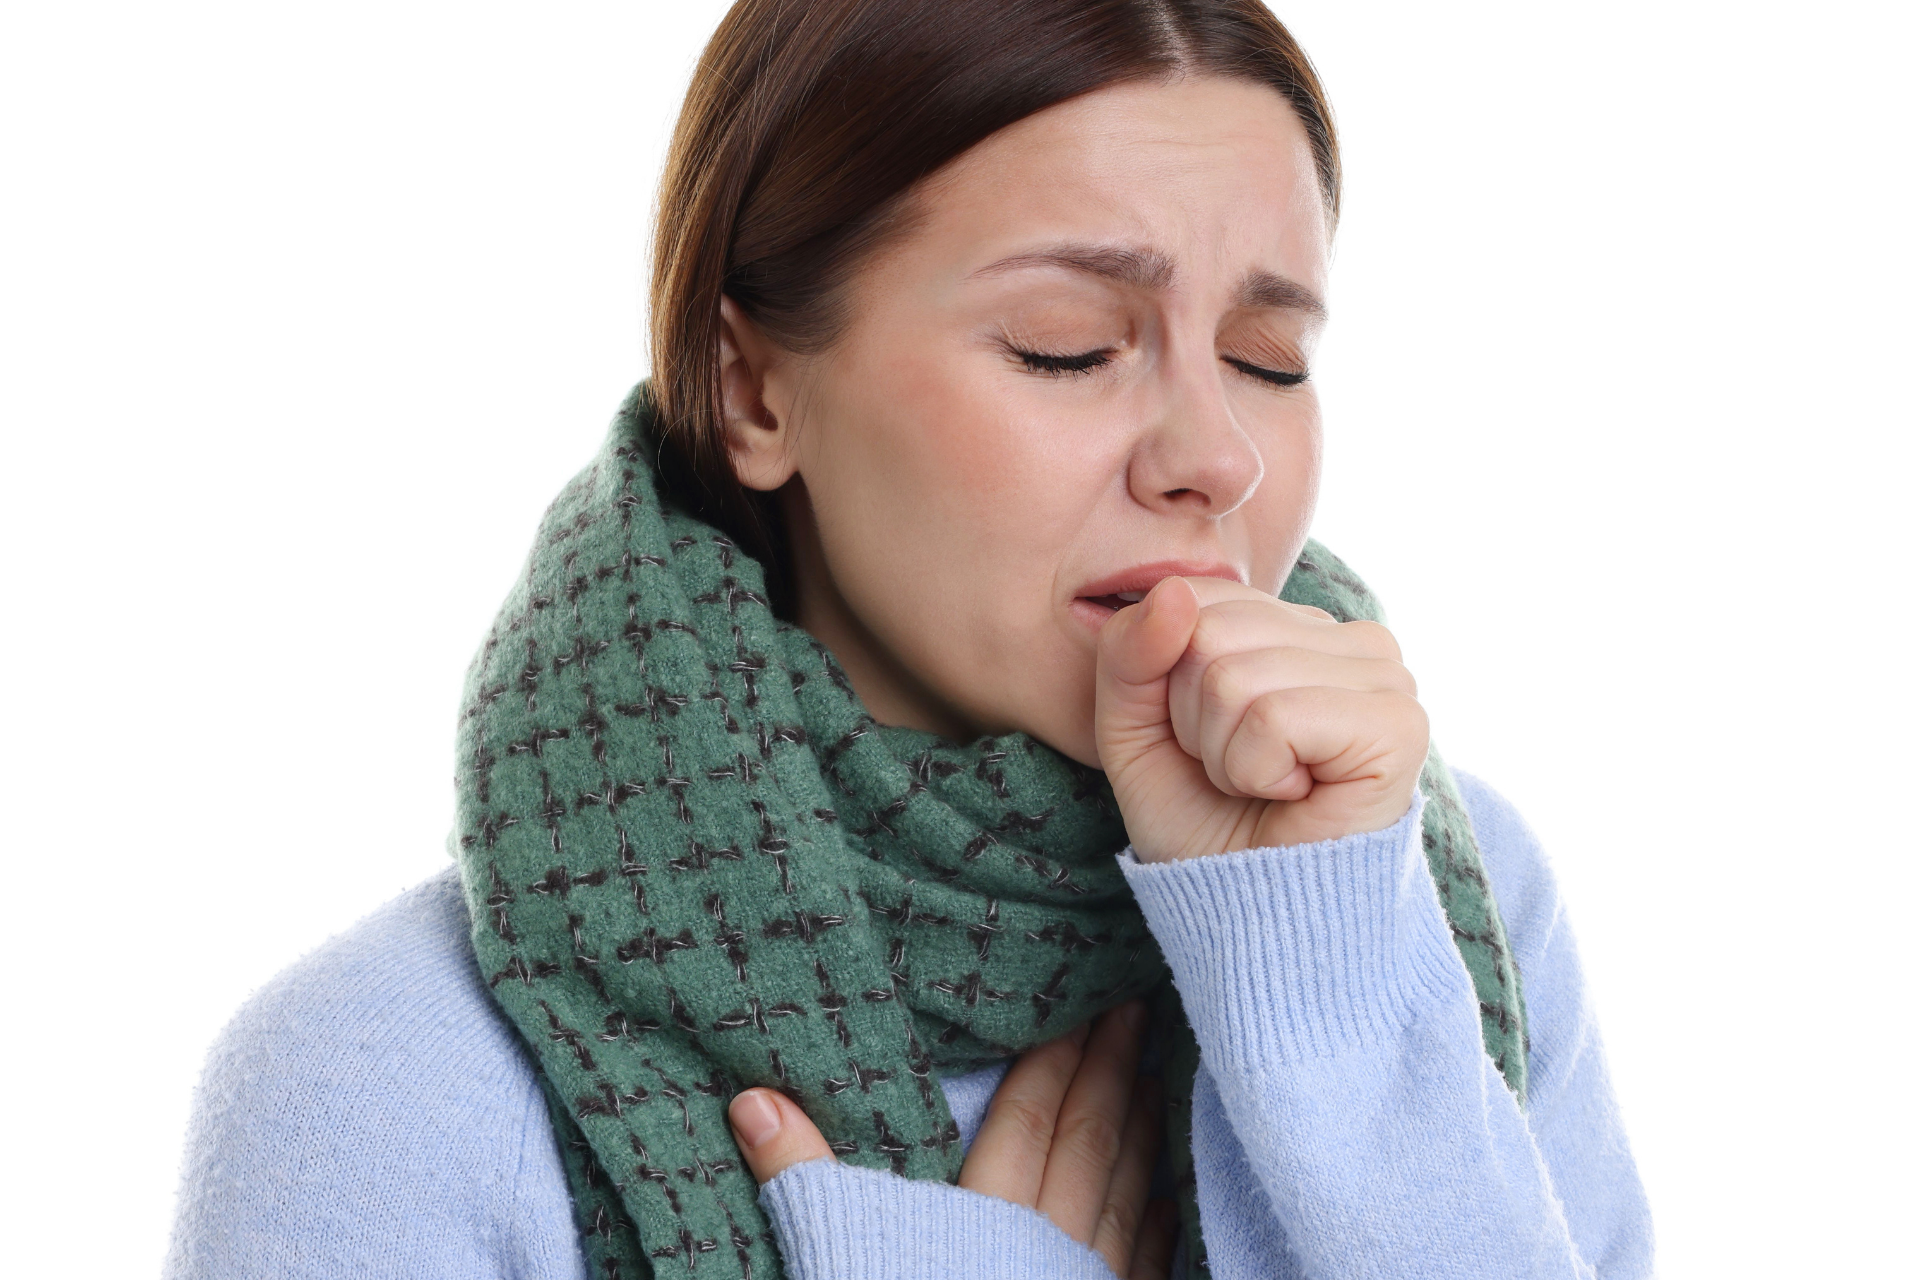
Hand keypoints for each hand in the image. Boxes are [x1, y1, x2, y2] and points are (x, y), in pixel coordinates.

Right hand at [728, 1002, 1177, 1278]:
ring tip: (1156, 1074)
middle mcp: (1051, 1246)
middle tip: (1135, 1008)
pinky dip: (1157, 1216)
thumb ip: (800, 1178)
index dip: (1058, 1057)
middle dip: (1112, 1069)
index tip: (1087, 1002)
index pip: (1029, 1117)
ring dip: (1143, 1128)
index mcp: (986, 1219)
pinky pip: (1147, 1260)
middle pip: (1089, 1139)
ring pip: (1128, 1191)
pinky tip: (1166, 1193)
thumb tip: (752, 1100)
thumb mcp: (842, 1255)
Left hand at [1095, 575, 1426, 861]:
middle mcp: (1351, 638)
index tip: (1207, 741)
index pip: (1193, 597)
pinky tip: (1294, 796)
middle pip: (1207, 634)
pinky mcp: (1397, 723)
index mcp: (1298, 626)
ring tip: (1266, 786)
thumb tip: (1171, 592)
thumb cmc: (1205, 823)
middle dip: (1195, 721)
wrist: (1253, 918)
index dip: (1169, 683)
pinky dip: (1256, 771)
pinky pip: (1273, 717)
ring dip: (1224, 753)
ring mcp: (1384, 675)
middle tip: (1239, 772)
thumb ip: (1131, 653)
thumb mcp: (1133, 729)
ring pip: (1233, 675)